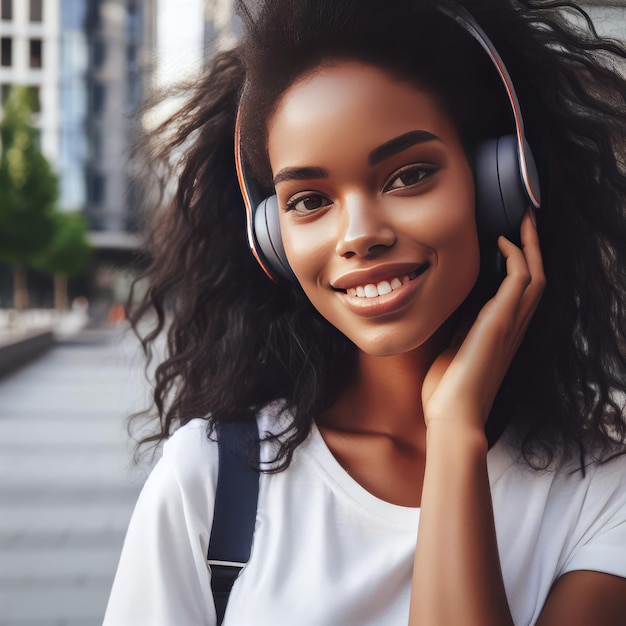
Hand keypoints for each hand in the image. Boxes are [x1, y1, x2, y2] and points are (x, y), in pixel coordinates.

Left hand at [422, 210, 544, 430]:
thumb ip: (461, 327)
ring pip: (535, 275)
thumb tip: (457, 306)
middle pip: (536, 278)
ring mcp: (511, 325)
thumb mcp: (454, 349)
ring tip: (523, 219)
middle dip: (532, 247)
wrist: (452, 415)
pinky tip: (501, 242)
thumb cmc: (449, 389)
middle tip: (526, 219)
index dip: (520, 263)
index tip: (509, 237)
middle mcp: (514, 327)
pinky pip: (520, 281)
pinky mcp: (501, 323)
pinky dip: (515, 258)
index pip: (520, 292)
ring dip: (530, 245)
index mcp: (502, 333)